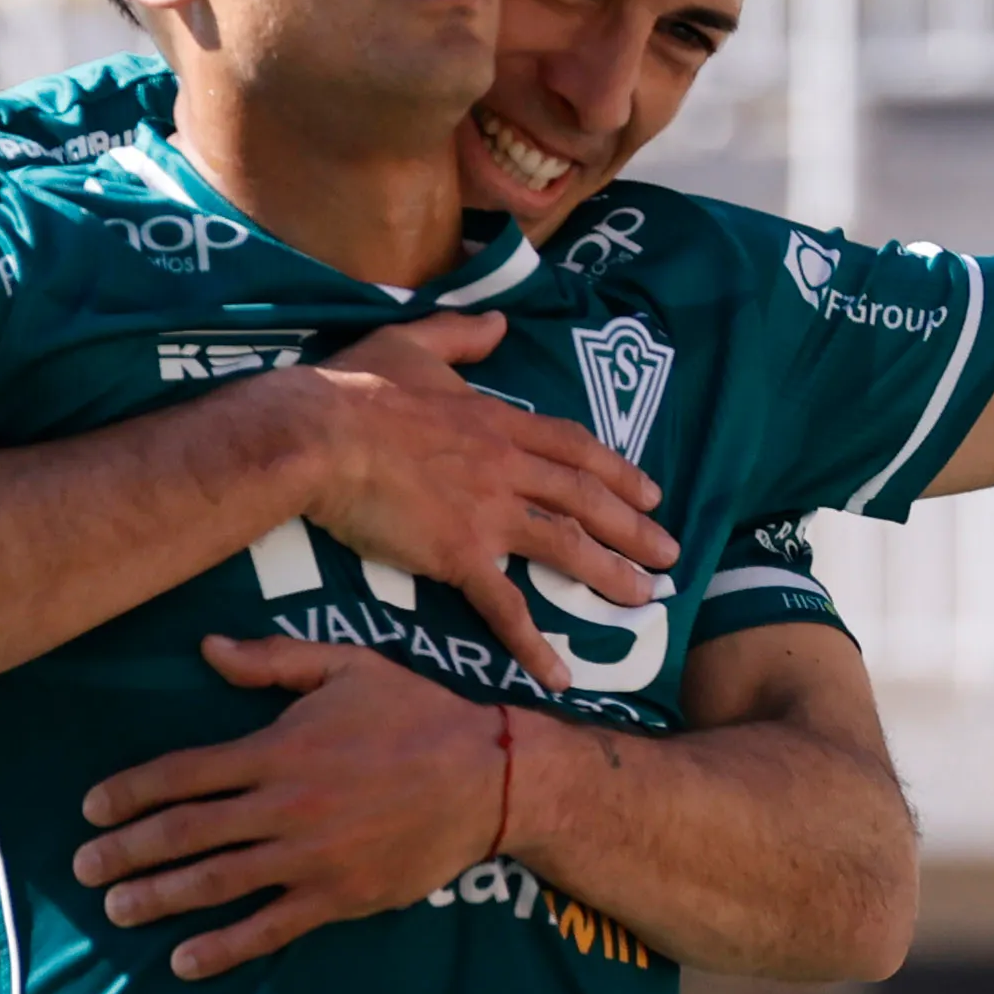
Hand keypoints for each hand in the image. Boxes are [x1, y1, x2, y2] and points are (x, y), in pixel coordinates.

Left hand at [71, 636, 513, 978]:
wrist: (488, 777)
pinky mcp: (338, 897)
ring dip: (158, 897)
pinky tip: (182, 960)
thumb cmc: (416, 713)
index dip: (130, 792)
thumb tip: (206, 649)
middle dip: (127, 851)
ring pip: (216, 882)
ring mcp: (309, 857)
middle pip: (186, 832)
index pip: (184, 772)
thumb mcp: (346, 665)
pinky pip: (269, 928)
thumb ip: (272, 660)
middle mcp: (283, 805)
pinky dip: (222, 948)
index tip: (90, 810)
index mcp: (277, 748)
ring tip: (116, 910)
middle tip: (83, 868)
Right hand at [273, 314, 675, 692]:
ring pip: (567, 546)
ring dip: (611, 574)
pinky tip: (561, 673)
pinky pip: (506, 608)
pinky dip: (535, 644)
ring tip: (645, 598)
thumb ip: (460, 334)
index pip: (572, 446)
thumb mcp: (412, 341)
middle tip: (671, 552)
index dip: (616, 471)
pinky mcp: (460, 556)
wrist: (322, 435)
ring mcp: (488, 513)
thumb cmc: (356, 388)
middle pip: (586, 497)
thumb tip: (499, 319)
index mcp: (496, 419)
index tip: (649, 492)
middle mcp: (506, 466)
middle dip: (634, 527)